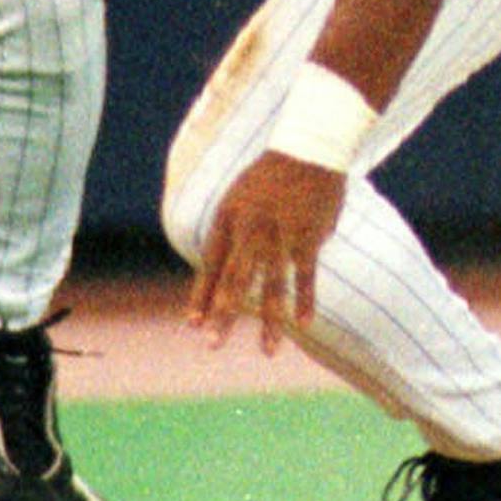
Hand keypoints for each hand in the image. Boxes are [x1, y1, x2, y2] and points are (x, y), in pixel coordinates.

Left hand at [187, 151, 345, 354]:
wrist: (308, 148)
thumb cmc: (271, 176)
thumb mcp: (239, 196)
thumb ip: (233, 233)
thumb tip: (223, 266)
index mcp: (229, 218)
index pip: (210, 264)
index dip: (201, 295)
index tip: (193, 324)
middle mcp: (250, 229)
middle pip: (234, 279)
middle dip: (223, 314)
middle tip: (213, 344)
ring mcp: (280, 234)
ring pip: (272, 285)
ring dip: (269, 321)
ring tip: (268, 352)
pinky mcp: (308, 236)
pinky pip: (305, 275)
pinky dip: (305, 300)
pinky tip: (302, 324)